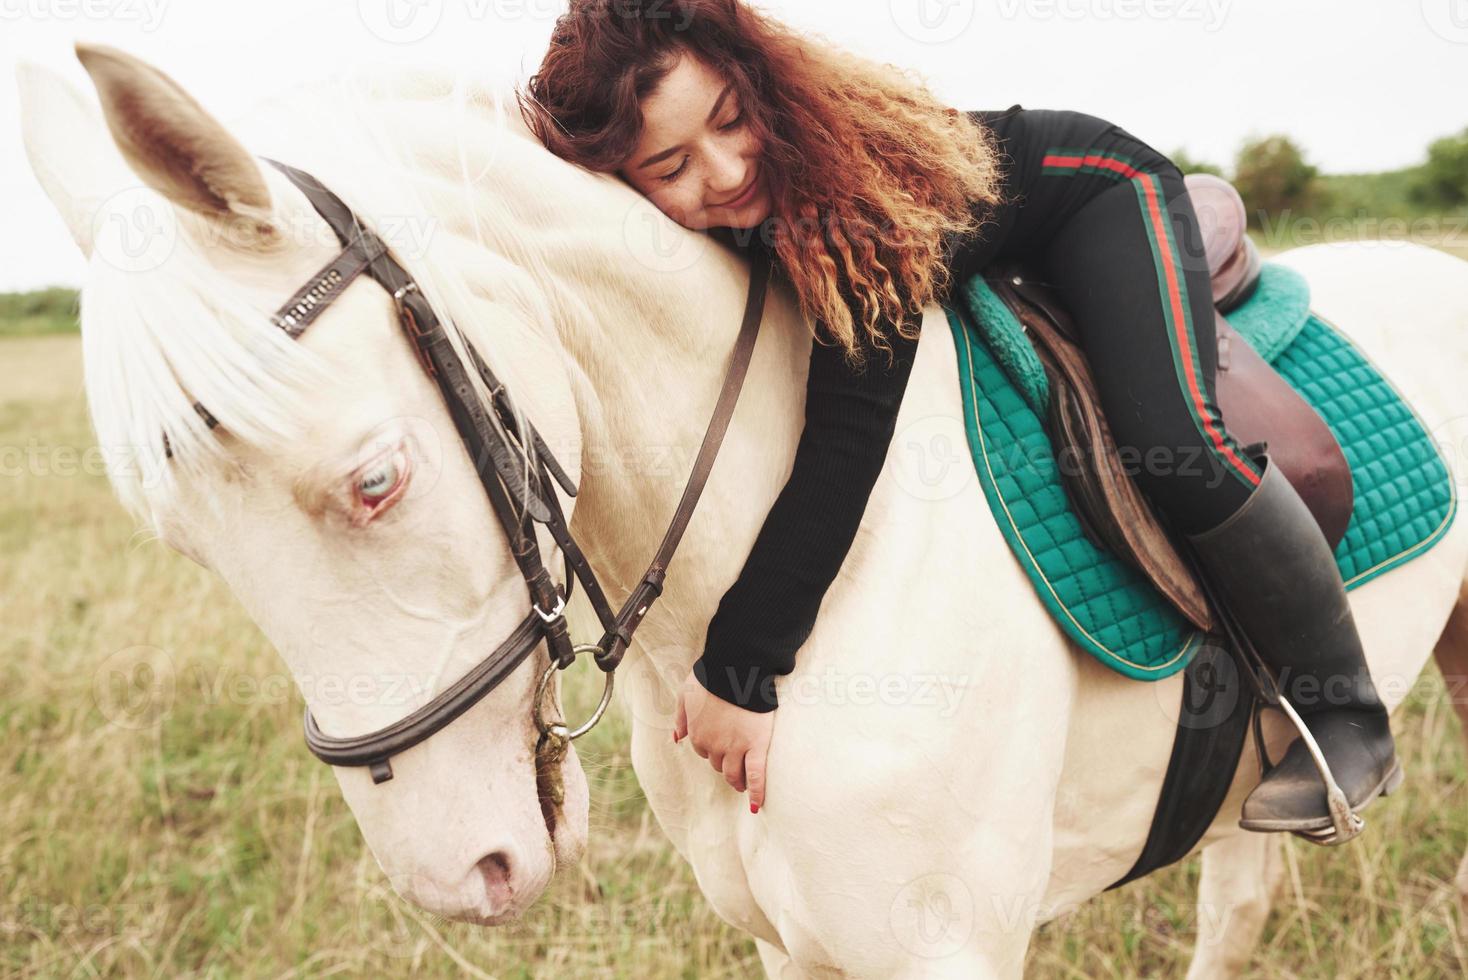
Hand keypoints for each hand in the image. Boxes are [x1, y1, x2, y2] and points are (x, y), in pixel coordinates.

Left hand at [672, 669, 773, 812]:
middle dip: (723, 765)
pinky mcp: (756, 747)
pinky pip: (756, 776)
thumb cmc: (711, 676)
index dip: (711, 749)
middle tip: (732, 768)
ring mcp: (736, 748)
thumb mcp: (686, 694)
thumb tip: (676, 738)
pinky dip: (756, 792)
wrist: (737, 668)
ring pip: (734, 774)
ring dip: (736, 782)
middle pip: (717, 764)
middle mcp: (714, 745)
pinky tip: (755, 804)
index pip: (702, 751)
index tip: (720, 746)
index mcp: (698, 734)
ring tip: (741, 786)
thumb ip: (680, 717)